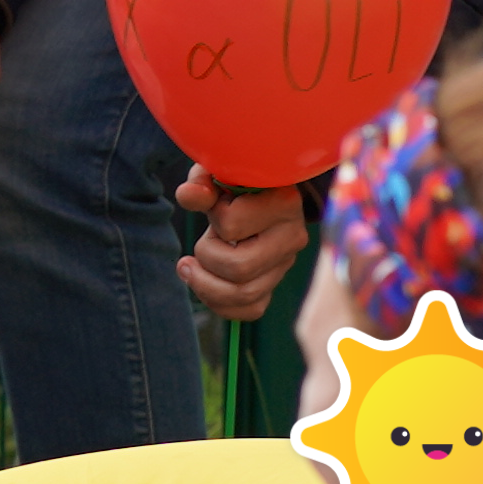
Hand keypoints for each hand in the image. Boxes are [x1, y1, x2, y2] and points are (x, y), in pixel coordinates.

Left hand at [180, 172, 306, 321]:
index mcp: (283, 202)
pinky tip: (204, 283)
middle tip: (201, 243)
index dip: (214, 217)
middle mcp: (293, 236)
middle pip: (239, 268)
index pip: (231, 224)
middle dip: (206, 256)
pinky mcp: (274, 283)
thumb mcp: (217, 174)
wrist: (256, 196)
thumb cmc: (233, 183)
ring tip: (190, 265)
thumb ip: (201, 182)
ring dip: (205, 283)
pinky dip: (219, 303)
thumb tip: (189, 195)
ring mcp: (285, 264)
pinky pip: (250, 310)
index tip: (218, 206)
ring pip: (243, 294)